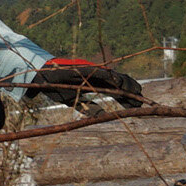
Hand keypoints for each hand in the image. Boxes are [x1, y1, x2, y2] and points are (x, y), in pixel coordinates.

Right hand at [29, 57, 144, 107]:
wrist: (43, 78)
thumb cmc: (59, 87)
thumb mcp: (77, 101)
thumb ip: (89, 108)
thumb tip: (101, 116)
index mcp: (98, 85)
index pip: (118, 91)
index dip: (129, 99)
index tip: (137, 108)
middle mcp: (98, 77)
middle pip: (121, 83)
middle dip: (133, 93)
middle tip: (143, 104)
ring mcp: (93, 71)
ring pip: (115, 77)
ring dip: (127, 85)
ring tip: (137, 94)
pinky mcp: (85, 68)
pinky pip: (101, 72)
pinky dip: (111, 77)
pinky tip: (119, 83)